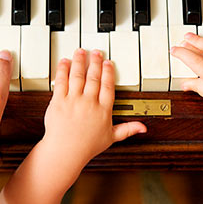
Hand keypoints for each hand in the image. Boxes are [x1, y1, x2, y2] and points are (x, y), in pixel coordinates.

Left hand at [42, 48, 145, 167]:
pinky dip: (63, 70)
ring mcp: (74, 101)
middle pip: (94, 77)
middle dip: (95, 62)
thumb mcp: (111, 137)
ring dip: (80, 61)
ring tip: (81, 52)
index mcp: (103, 110)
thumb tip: (143, 128)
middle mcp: (89, 103)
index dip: (108, 72)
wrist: (65, 151)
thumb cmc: (87, 146)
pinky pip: (61, 81)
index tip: (108, 63)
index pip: (108, 86)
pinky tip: (65, 62)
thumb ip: (127, 129)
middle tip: (96, 52)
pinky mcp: (59, 101)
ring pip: (78, 76)